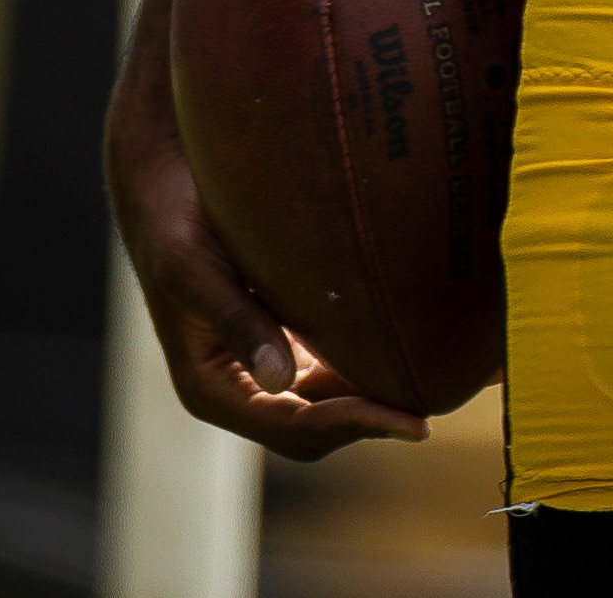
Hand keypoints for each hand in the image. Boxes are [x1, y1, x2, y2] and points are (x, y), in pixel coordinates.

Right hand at [105, 66, 429, 460]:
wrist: (164, 183)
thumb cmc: (174, 223)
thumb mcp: (195, 270)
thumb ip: (237, 321)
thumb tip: (282, 379)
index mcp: (212, 390)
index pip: (294, 430)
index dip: (357, 428)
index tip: (416, 422)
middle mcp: (243, 387)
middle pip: (320, 425)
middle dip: (378, 418)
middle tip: (444, 401)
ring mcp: (267, 364)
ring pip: (334, 399)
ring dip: (382, 394)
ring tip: (448, 382)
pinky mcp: (288, 334)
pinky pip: (338, 361)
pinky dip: (375, 360)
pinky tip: (420, 342)